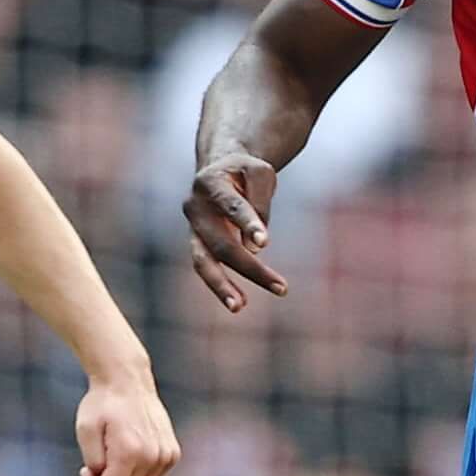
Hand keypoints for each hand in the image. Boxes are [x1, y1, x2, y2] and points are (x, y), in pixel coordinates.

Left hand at [75, 376, 179, 475]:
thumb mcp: (85, 431)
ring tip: (113, 456)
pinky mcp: (172, 454)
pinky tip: (128, 451)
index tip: (85, 469)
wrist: (127, 380)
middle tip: (97, 464)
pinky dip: (137, 473)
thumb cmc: (102, 404)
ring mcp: (166, 456)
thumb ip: (93, 463)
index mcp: (130, 452)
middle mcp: (153, 457)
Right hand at [184, 152, 288, 312]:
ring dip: (221, 286)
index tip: (264, 243)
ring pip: (203, 262)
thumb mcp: (260, 172)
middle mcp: (195, 207)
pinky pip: (206, 267)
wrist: (220, 168)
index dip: (247, 223)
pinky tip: (239, 302)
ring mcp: (193, 228)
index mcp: (210, 182)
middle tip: (282, 288)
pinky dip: (221, 285)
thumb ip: (260, 201)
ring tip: (239, 307)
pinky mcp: (198, 243)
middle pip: (221, 243)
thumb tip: (255, 245)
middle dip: (251, 267)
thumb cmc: (245, 171)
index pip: (232, 206)